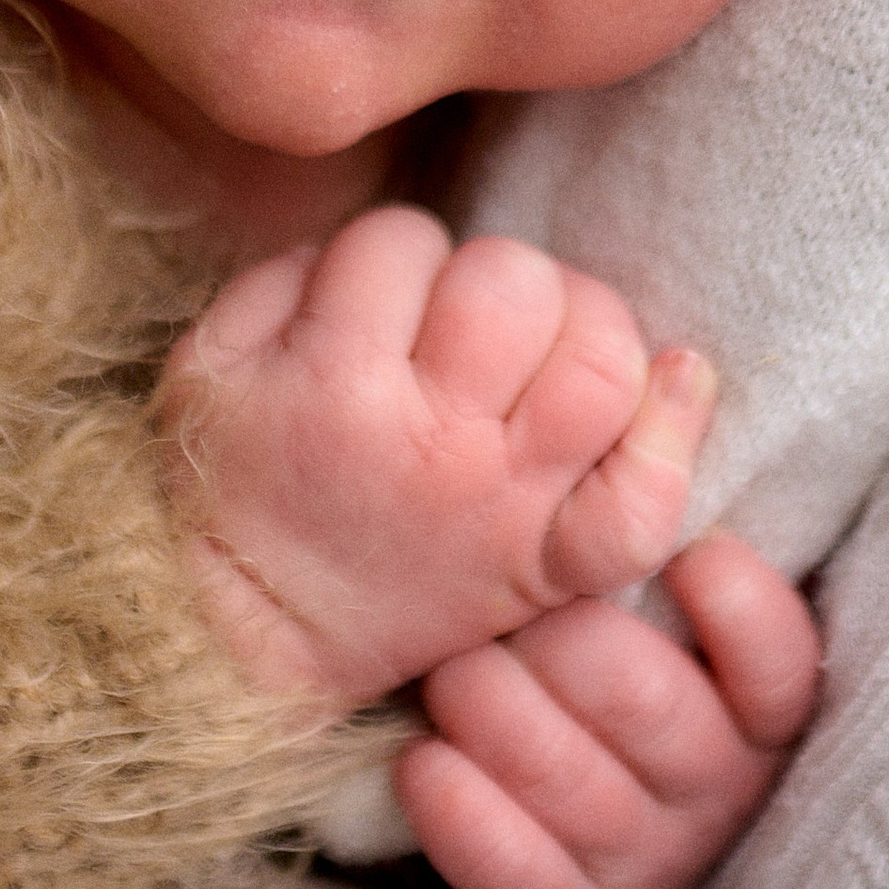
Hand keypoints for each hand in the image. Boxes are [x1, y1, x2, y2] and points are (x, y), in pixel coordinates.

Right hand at [159, 206, 714, 709]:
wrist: (238, 648)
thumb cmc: (228, 484)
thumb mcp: (208, 361)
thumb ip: (287, 275)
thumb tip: (397, 247)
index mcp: (331, 381)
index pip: (403, 240)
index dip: (393, 256)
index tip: (374, 304)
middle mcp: (431, 440)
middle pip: (516, 281)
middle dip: (492, 276)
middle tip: (463, 324)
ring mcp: (501, 506)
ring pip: (599, 364)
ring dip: (586, 327)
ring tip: (548, 346)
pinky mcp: (545, 567)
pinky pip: (640, 507)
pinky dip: (672, 441)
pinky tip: (679, 379)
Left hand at [395, 531, 820, 888]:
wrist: (552, 765)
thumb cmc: (602, 632)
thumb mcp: (648, 577)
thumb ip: (656, 507)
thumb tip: (672, 373)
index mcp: (759, 699)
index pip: (778, 658)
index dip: (736, 607)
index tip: (686, 552)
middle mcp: (719, 783)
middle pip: (646, 704)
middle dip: (560, 644)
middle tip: (498, 604)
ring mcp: (651, 856)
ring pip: (575, 786)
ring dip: (496, 714)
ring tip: (446, 672)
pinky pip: (523, 877)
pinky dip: (466, 817)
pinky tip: (422, 761)